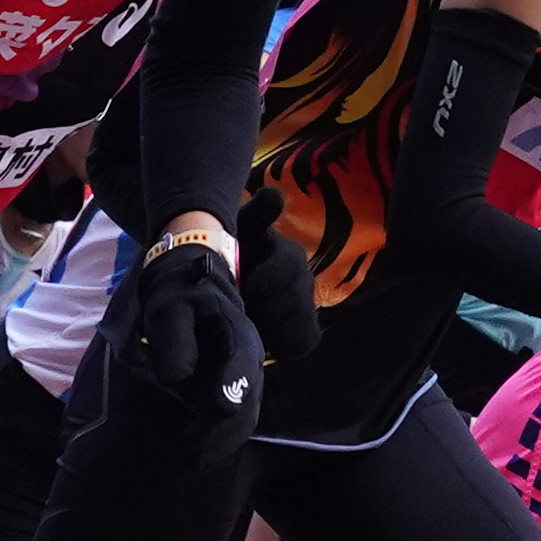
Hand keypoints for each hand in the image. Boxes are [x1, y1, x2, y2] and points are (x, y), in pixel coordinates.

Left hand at [113, 234, 263, 469]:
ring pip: (245, 418)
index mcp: (237, 333)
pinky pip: (236, 422)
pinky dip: (220, 442)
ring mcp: (246, 379)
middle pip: (247, 401)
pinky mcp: (236, 393)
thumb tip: (177, 378)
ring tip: (192, 464)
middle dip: (224, 432)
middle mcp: (250, 360)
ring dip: (222, 444)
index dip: (233, 386)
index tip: (221, 409)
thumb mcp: (170, 310)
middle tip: (193, 456)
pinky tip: (199, 458)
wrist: (195, 293)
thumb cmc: (180, 300)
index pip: (240, 363)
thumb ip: (174, 340)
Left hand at [235, 189, 319, 368]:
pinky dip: (286, 345)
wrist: (233, 277)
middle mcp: (303, 279)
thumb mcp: (241, 228)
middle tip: (242, 317)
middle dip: (268, 311)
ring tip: (250, 331)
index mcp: (288, 254)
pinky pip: (306, 341)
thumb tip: (275, 195)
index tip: (248, 288)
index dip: (270, 279)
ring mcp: (306, 306)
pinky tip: (264, 344)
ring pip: (303, 324)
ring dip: (276, 331)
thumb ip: (258, 213)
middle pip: (298, 301)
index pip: (291, 265)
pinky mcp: (304, 330)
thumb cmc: (235, 250)